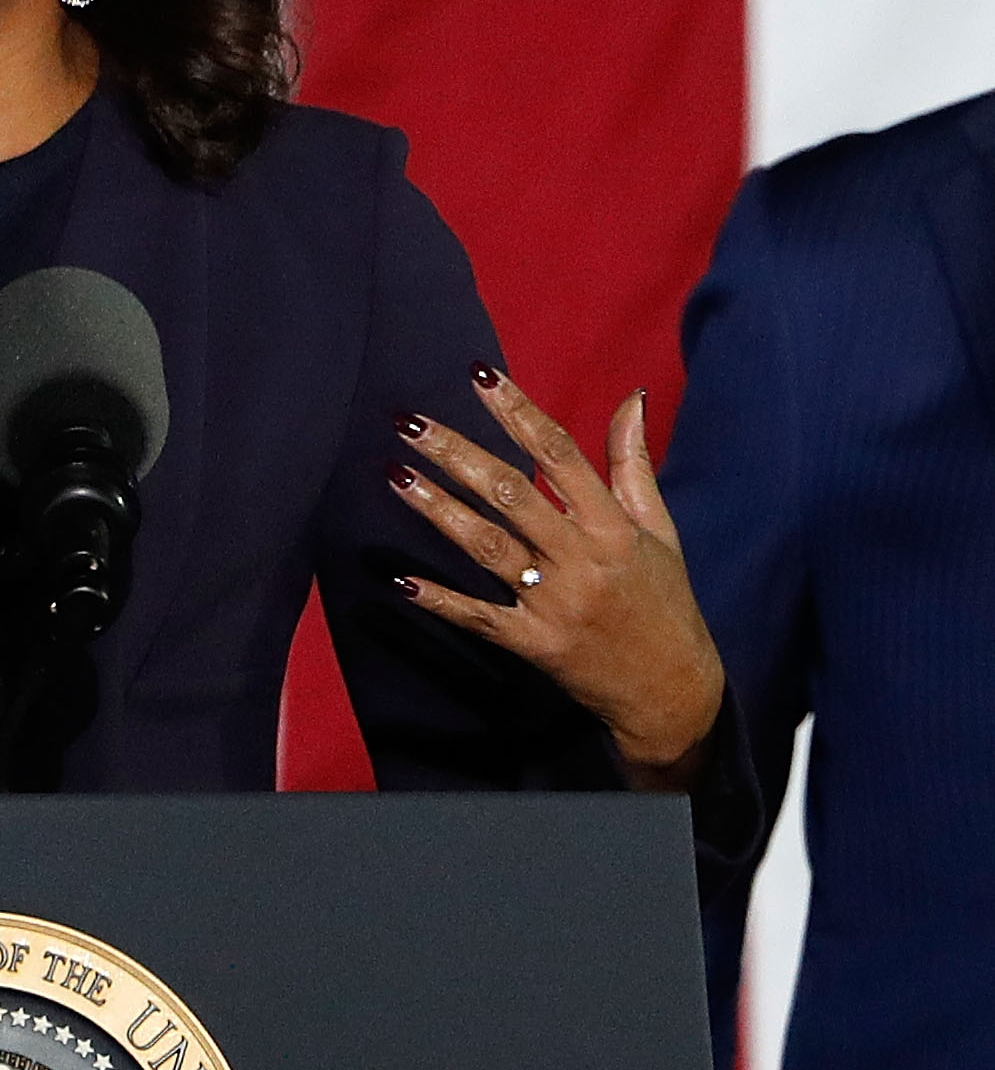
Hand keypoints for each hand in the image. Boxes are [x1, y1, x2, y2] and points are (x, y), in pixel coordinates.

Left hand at [386, 365, 723, 787]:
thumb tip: (630, 398)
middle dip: (457, 453)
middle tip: (410, 421)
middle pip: (511, 494)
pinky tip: (401, 580)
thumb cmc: (663, 601)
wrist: (673, 693)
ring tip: (396, 473)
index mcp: (613, 527)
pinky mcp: (534, 644)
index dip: (518, 413)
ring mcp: (555, 603)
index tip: (480, 377)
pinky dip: (440, 600)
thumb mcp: (659, 530)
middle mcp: (582, 560)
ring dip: (437, 509)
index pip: (559, 455)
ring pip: (487, 546)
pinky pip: (479, 617)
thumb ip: (632, 464)